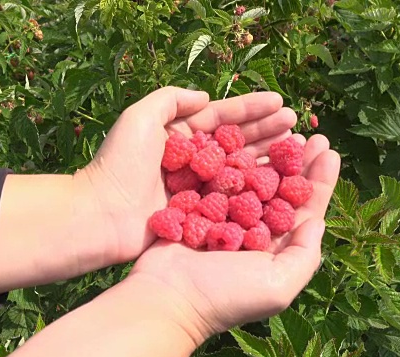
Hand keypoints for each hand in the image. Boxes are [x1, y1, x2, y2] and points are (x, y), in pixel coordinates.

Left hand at [0, 86, 296, 293]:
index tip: (281, 103)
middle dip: (268, 133)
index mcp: (178, 136)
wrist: (100, 216)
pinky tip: (282, 186)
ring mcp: (198, 190)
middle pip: (236, 143)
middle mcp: (192, 162)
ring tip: (298, 150)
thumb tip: (205, 97)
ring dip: (269, 160)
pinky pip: (234, 201)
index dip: (252, 110)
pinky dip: (257, 193)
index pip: (222, 118)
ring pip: (240, 171)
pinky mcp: (200, 216)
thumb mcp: (139, 118)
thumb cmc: (119, 164)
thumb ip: (171, 100)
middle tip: (299, 126)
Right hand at [127, 134, 340, 342]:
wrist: (166, 296)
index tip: (331, 153)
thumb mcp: (278, 286)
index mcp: (275, 250)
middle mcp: (254, 231)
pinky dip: (234, 159)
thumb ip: (305, 256)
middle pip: (282, 190)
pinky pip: (221, 179)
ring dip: (269, 156)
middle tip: (312, 135)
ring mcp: (226, 218)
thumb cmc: (225, 296)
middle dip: (298, 162)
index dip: (319, 182)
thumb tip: (318, 222)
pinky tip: (244, 138)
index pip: (305, 211)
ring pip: (253, 180)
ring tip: (283, 130)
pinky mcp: (200, 207)